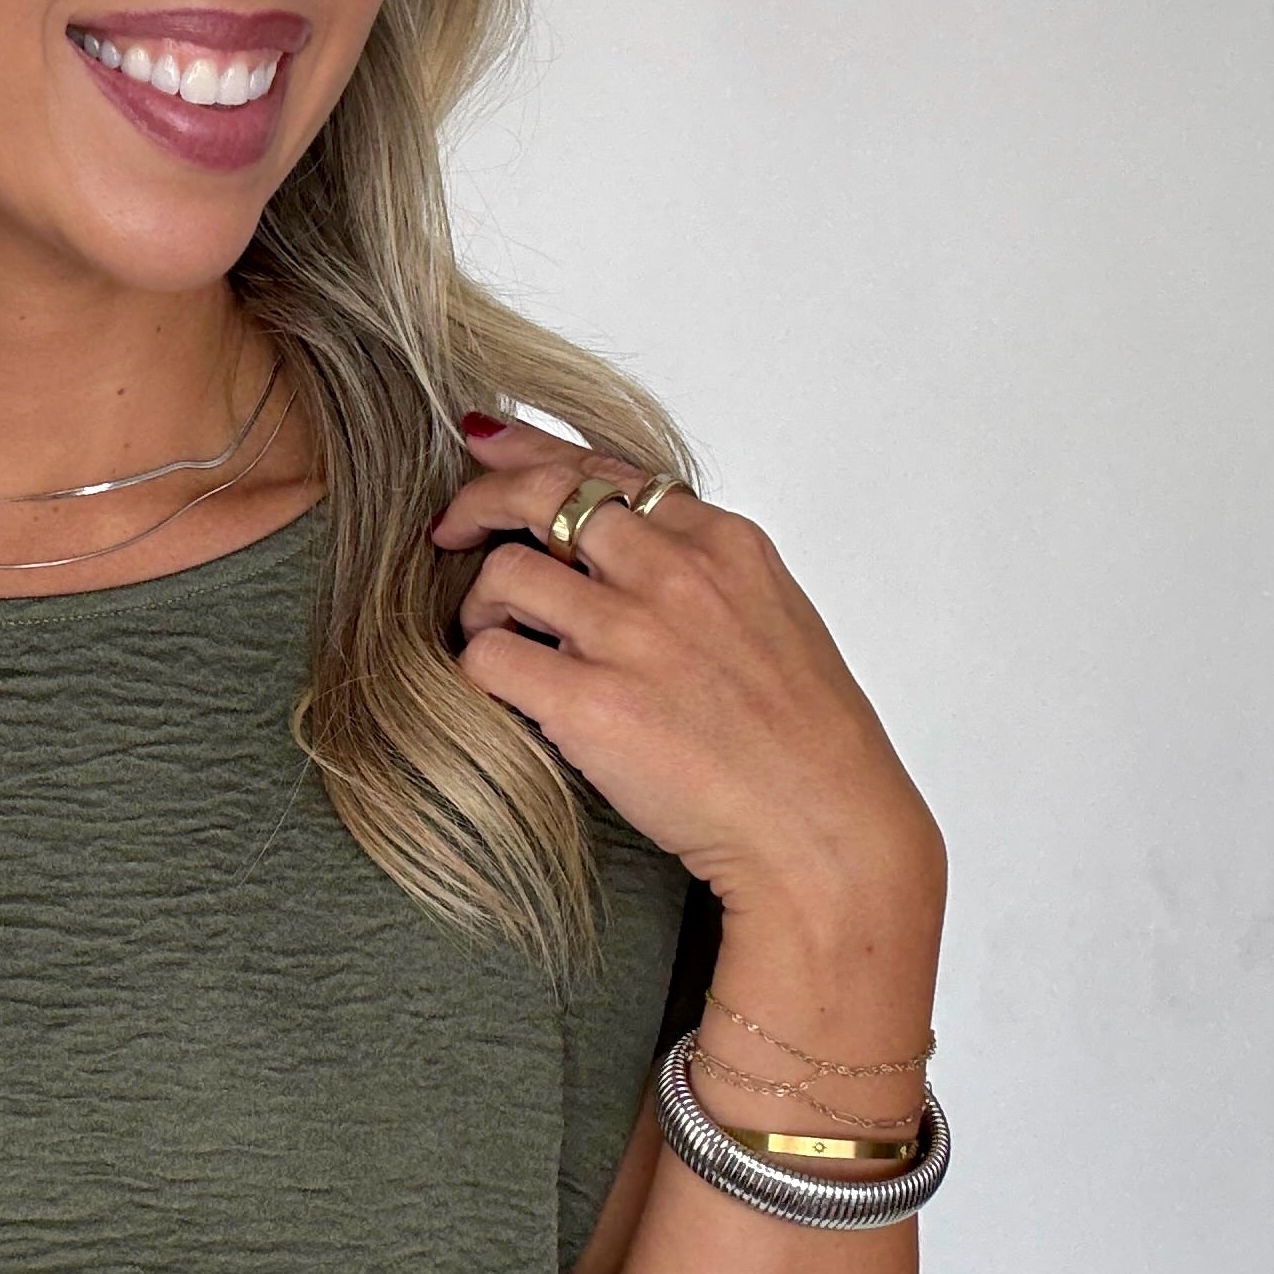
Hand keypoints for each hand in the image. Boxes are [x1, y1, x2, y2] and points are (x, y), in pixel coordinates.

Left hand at [429, 413, 942, 937]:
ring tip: (493, 637)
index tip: (489, 445)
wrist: (822, 828)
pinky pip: (490, 659)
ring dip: (481, 604)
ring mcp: (631, 637)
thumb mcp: (776, 617)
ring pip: (504, 574)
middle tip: (450, 527)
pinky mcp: (591, 705)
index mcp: (723, 544)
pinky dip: (478, 669)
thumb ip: (705, 573)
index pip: (606, 468)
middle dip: (480, 501)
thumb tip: (633, 551)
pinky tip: (500, 689)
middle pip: (543, 495)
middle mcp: (674, 575)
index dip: (532, 452)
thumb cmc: (806, 742)